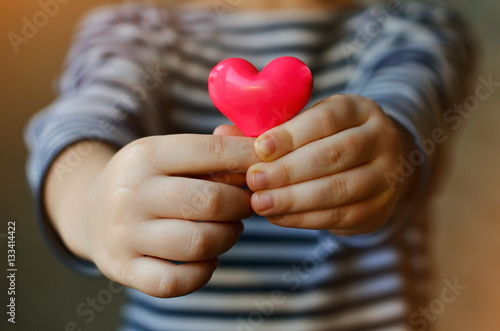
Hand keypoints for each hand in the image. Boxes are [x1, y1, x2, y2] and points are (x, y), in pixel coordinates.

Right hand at [58, 134, 258, 297]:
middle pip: (210, 201)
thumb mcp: (168, 153)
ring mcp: (124, 234)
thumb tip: (258, 148)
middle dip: (242, 204)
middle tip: (246, 204)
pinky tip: (207, 259)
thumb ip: (214, 148)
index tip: (269, 165)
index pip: (211, 152)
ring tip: (229, 229)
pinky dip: (203, 273)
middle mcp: (131, 193)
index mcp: (146, 155)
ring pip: (199, 243)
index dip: (249, 158)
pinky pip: (177, 281)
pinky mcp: (122, 269)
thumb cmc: (147, 180)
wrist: (90, 210)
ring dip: (228, 237)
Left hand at [244, 95, 415, 235]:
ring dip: (294, 198)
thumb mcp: (305, 126)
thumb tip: (222, 134)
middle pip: (333, 155)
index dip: (291, 134)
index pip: (326, 119)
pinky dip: (305, 218)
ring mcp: (386, 175)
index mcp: (359, 108)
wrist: (373, 166)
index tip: (259, 149)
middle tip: (254, 181)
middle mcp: (381, 138)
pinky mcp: (379, 208)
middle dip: (288, 170)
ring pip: (338, 189)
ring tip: (260, 203)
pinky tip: (278, 216)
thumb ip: (266, 129)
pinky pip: (340, 216)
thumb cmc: (325, 141)